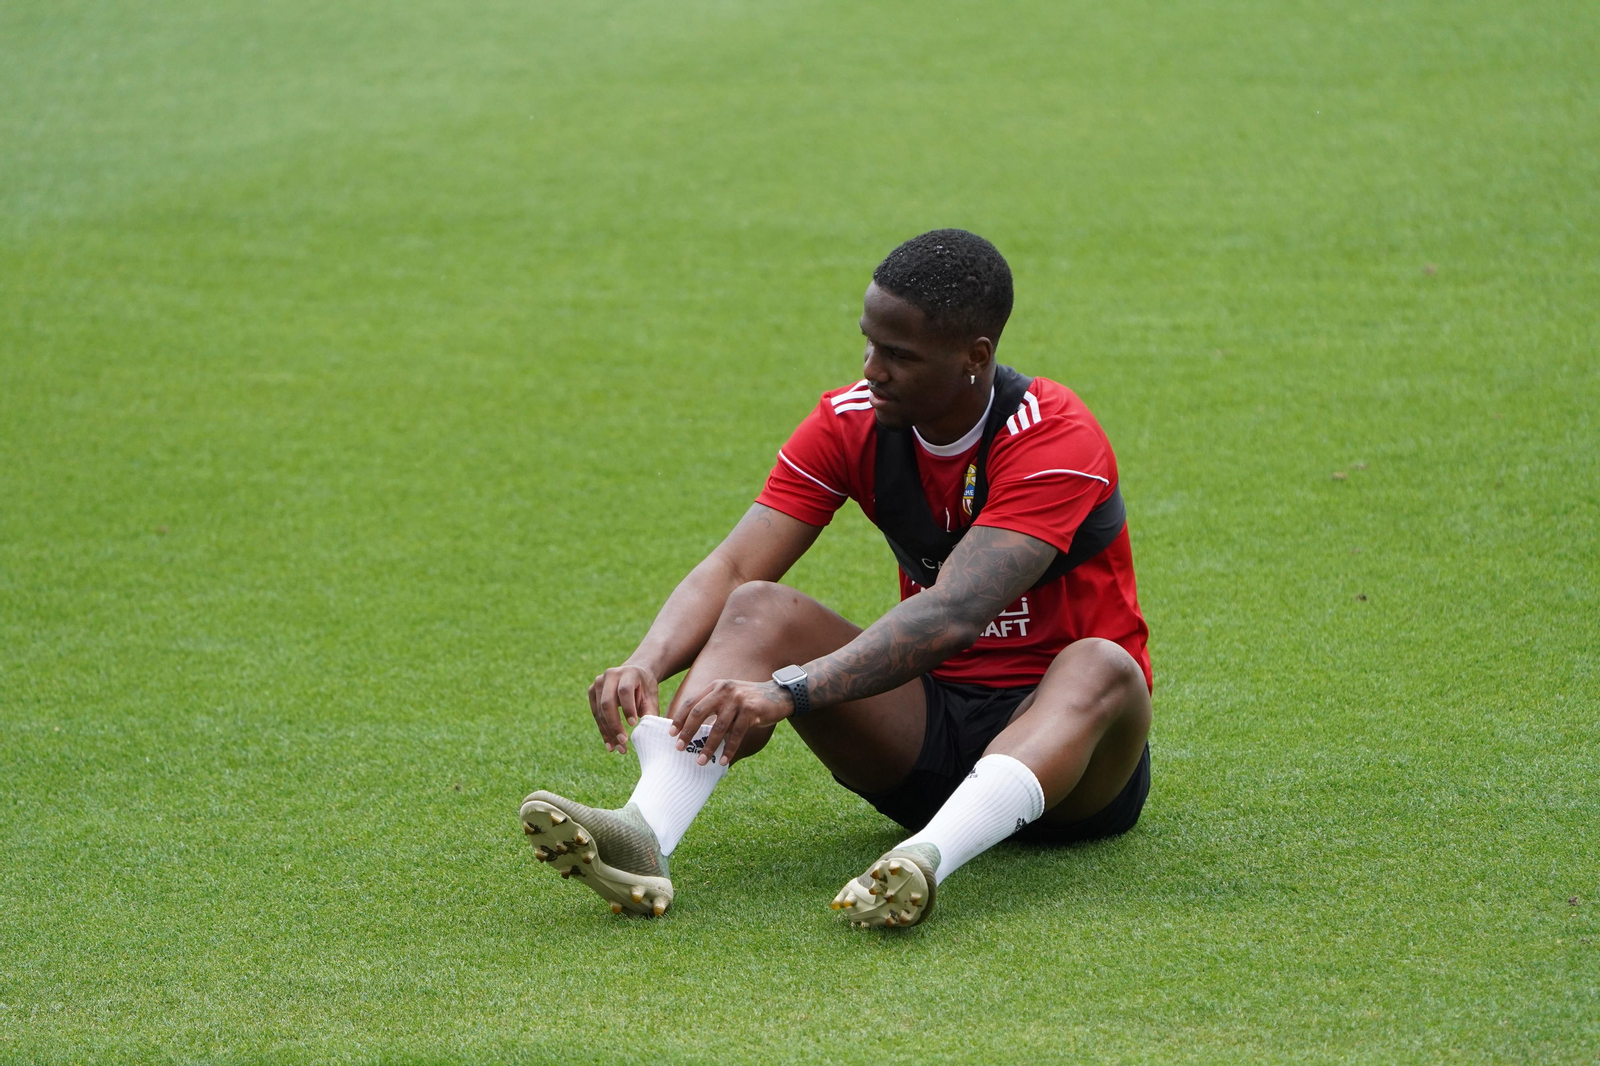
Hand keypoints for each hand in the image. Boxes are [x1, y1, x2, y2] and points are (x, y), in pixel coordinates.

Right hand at [587, 664, 660, 753]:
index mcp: (628, 673)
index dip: (628, 708)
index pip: (624, 691)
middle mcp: (610, 675)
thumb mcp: (651, 697)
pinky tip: (610, 745)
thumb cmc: (645, 689)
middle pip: (607, 702)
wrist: (634, 675)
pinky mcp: (591, 692)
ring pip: (600, 711)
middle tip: (624, 742)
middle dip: (614, 724)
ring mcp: (598, 683)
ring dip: (608, 732)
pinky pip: (595, 714)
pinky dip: (603, 730)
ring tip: (618, 748)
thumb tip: (646, 732)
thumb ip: (650, 712)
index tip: (634, 725)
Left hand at [669, 679, 794, 765]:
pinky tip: (722, 760)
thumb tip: (693, 729)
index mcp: (716, 687)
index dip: (680, 718)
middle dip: (687, 732)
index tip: (672, 733)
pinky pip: (735, 734)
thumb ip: (714, 706)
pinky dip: (728, 749)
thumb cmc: (750, 700)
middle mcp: (724, 690)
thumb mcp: (730, 696)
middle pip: (699, 712)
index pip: (692, 702)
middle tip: (679, 747)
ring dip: (707, 747)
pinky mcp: (751, 710)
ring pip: (717, 727)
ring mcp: (738, 700)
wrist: (779, 695)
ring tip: (700, 761)